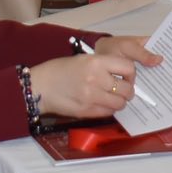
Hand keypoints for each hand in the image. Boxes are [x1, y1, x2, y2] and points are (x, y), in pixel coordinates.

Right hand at [27, 41, 160, 120]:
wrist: (40, 86)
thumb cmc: (60, 70)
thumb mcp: (84, 59)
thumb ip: (105, 65)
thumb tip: (124, 74)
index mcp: (96, 62)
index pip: (128, 68)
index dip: (131, 74)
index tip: (127, 76)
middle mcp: (97, 79)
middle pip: (127, 89)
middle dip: (128, 90)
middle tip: (123, 89)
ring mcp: (92, 97)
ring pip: (120, 103)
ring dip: (120, 102)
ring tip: (113, 98)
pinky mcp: (87, 111)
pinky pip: (108, 113)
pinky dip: (109, 109)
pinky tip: (102, 104)